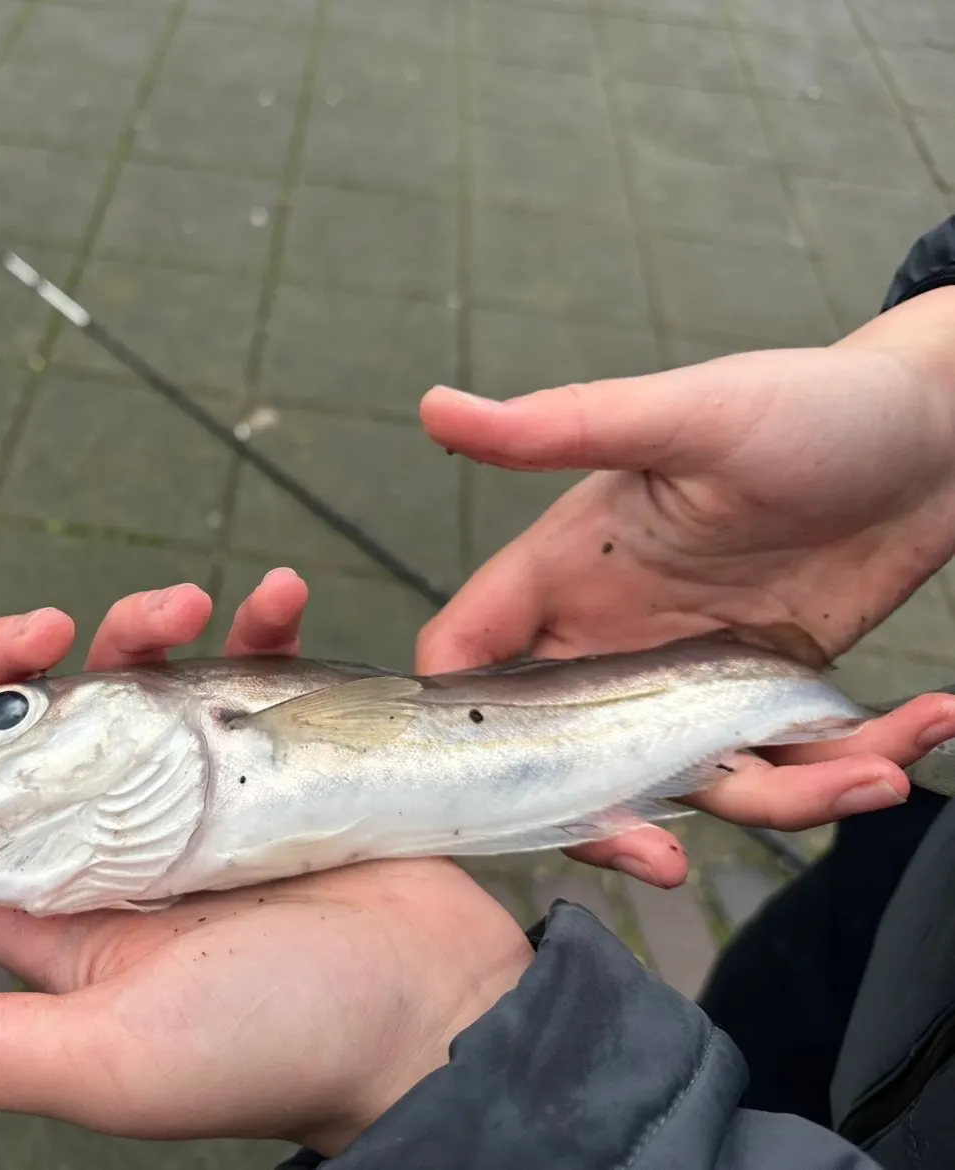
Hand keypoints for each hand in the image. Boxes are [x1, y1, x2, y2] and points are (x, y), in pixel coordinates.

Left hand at [0, 570, 530, 1154]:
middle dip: (30, 659)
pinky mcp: (284, 762)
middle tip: (58, 620)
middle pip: (42, 728)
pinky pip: (260, 673)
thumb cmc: (278, 1045)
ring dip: (149, 623)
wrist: (436, 1014)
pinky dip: (264, 624)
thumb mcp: (107, 1056)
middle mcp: (124, 845)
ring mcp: (209, 796)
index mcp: (63, 911)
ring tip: (189, 600)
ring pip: (145, 684)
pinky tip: (279, 595)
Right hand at [417, 287, 954, 886]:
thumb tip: (436, 407)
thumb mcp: (683, 417)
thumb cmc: (803, 404)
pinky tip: (922, 728)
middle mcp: (616, 636)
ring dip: (783, 802)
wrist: (931, 432)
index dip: (455, 728)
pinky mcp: (769, 694)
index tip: (484, 792)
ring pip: (693, 784)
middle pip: (568, 758)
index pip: (469, 659)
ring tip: (875, 775)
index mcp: (567, 574)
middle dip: (609, 822)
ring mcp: (693, 676)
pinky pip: (787, 767)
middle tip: (665, 866)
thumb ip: (562, 427)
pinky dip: (851, 771)